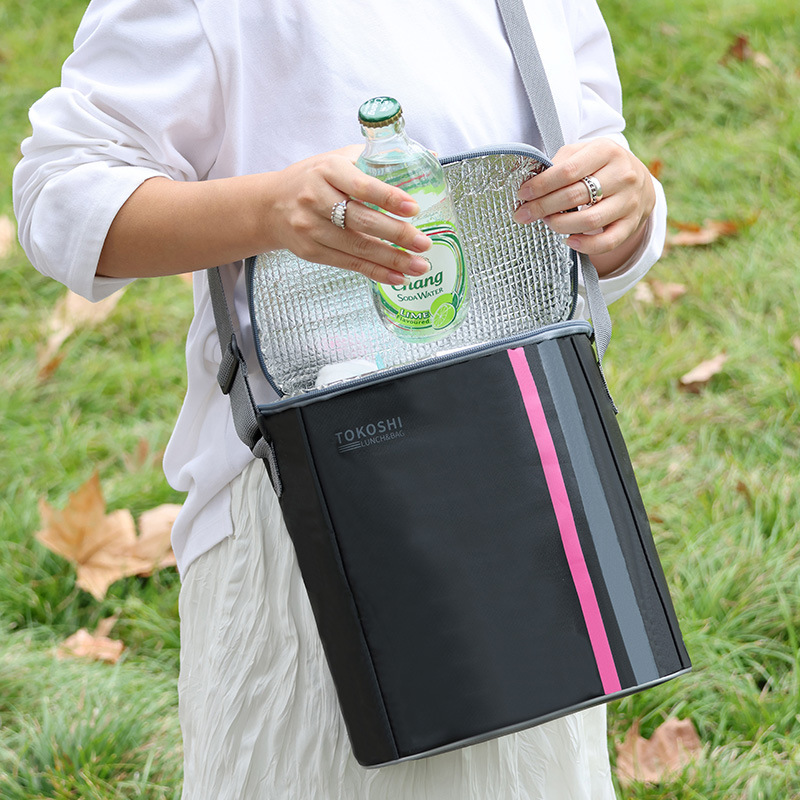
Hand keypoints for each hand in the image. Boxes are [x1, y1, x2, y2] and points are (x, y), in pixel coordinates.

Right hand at [264, 145, 431, 284]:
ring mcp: (311, 227)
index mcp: (328, 170)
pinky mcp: (311, 251)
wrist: (271, 205)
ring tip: (419, 265)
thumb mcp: (338, 160)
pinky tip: (398, 276)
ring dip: (392, 259)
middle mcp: (316, 198)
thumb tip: (428, 157)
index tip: (413, 208)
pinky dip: (376, 272)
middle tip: (424, 244)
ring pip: (357, 247)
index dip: (388, 198)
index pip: (361, 185)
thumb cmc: (314, 179)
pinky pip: (349, 264)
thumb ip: (377, 160)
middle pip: (361, 220)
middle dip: (397, 234)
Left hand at [512, 138, 655, 274]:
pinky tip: (570, 241)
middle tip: (524, 214)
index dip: (541, 185)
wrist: (639, 181)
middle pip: (575, 196)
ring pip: (590, 220)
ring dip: (562, 225)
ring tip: (548, 222)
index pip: (568, 170)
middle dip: (543, 207)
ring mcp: (630, 201)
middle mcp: (622, 175)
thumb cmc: (601, 166)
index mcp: (606, 151)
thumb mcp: (583, 153)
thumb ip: (560, 163)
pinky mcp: (632, 224)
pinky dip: (586, 246)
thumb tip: (530, 183)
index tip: (522, 194)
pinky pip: (608, 242)